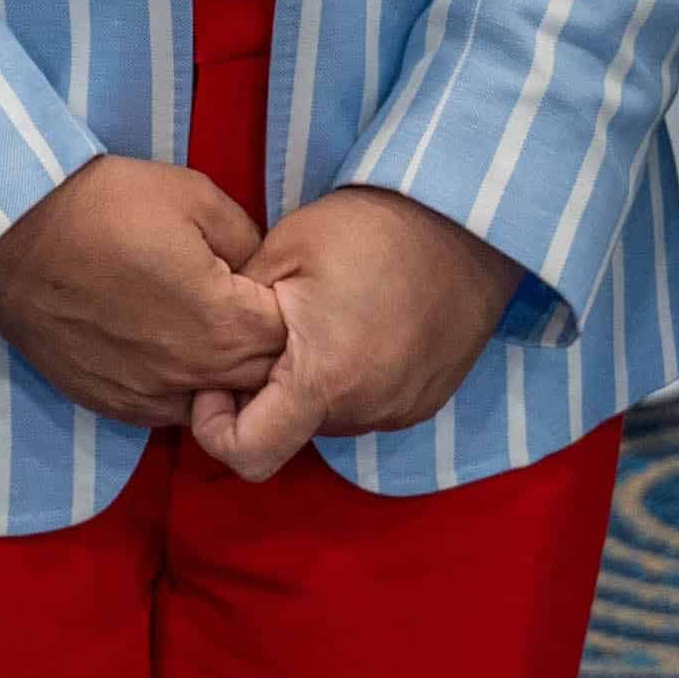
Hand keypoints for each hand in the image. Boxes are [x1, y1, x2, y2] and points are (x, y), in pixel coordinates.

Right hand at [0, 157, 289, 425]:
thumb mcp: (195, 196)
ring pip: (213, 403)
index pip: (289, 338)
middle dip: (262, 346)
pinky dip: (177, 387)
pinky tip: (162, 347)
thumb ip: (248, 240)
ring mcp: (147, 397)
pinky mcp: (111, 404)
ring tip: (202, 328)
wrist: (13, 233)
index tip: (265, 282)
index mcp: (222, 324)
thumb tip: (261, 271)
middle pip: (259, 381)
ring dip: (221, 375)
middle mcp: (191, 376)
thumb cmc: (106, 206)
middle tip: (240, 303)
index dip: (285, 308)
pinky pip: (166, 411)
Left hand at [187, 186, 522, 483]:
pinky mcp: (423, 401)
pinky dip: (349, 381)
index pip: (248, 456)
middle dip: (265, 394)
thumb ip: (237, 314)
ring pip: (327, 420)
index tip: (218, 383)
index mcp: (321, 380)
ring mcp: (399, 410)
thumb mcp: (283, 252)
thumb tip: (213, 350)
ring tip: (321, 322)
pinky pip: (367, 407)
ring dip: (310, 386)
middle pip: (287, 432)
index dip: (216, 429)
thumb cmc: (368, 229)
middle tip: (269, 332)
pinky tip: (358, 328)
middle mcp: (363, 411)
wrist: (465, 222)